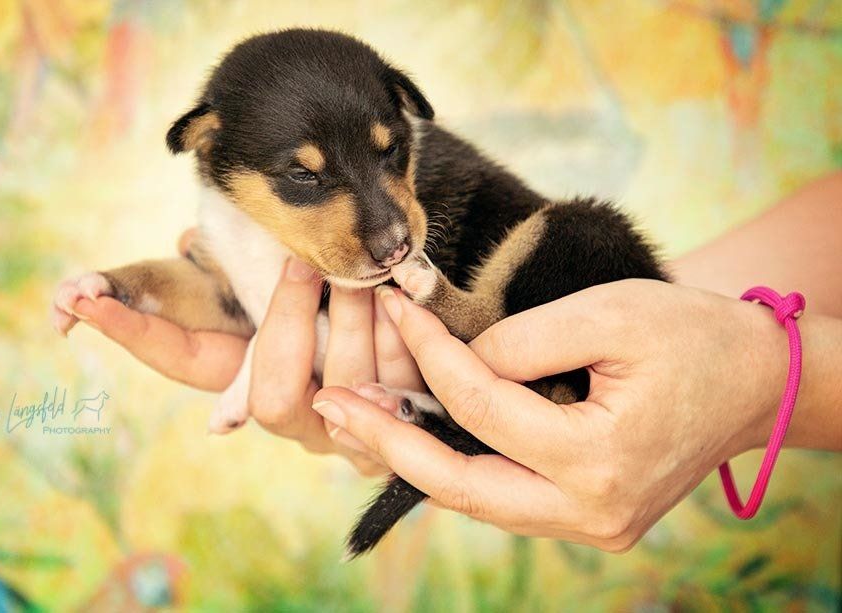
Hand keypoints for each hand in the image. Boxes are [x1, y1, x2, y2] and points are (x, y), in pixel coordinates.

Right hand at [72, 229, 424, 474]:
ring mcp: (338, 436)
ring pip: (342, 388)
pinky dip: (402, 339)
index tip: (75, 299)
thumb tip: (188, 238)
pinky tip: (405, 304)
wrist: (425, 360)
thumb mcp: (288, 279)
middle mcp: (285, 415)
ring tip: (371, 279)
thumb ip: (241, 265)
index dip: (130, 328)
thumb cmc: (341, 306)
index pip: (174, 358)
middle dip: (291, 319)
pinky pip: (398, 394)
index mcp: (246, 372)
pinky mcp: (391, 438)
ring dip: (356, 320)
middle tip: (305, 263)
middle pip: (268, 398)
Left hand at [312, 279, 808, 551]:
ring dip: (413, 458)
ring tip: (357, 417)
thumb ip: (522, 340)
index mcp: (599, 459)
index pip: (483, 404)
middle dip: (388, 442)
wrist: (755, 380)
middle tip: (331, 404)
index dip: (431, 353)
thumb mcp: (610, 313)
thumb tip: (456, 363)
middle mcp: (590, 512)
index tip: (395, 306)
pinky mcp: (585, 518)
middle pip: (461, 485)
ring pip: (476, 498)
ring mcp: (588, 524)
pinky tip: (415, 433)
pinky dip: (456, 462)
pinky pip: (503, 495)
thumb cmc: (692, 337)